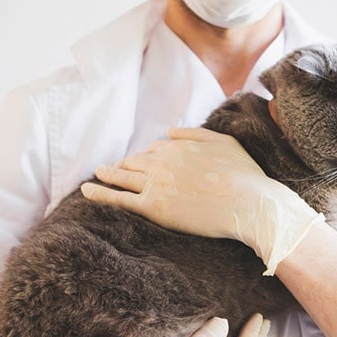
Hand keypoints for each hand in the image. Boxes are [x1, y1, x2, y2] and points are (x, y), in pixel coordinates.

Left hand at [81, 127, 323, 274]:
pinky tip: (86, 190)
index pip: (156, 148)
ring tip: (96, 174)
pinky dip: (100, 193)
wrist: (250, 205)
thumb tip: (169, 130)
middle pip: (136, 161)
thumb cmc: (244, 176)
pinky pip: (119, 198)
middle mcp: (163, 161)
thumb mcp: (224, 143)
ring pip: (123, 176)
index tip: (142, 160)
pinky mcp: (154, 207)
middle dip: (125, 163)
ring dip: (107, 173)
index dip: (148, 155)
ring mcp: (156, 184)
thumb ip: (195, 134)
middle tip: (113, 167)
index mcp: (179, 146)